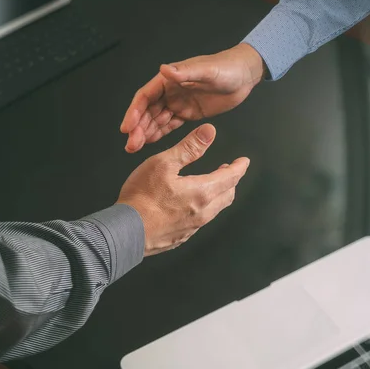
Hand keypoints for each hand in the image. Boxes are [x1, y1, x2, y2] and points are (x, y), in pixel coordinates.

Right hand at [117, 124, 249, 255]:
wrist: (126, 232)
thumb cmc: (141, 198)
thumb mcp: (163, 163)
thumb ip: (189, 148)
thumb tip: (209, 132)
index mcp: (202, 192)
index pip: (230, 178)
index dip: (239, 167)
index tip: (243, 161)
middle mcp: (202, 212)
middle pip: (227, 195)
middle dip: (231, 181)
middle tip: (229, 171)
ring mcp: (192, 227)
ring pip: (215, 209)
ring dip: (219, 195)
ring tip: (212, 185)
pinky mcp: (181, 236)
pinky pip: (201, 221)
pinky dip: (205, 208)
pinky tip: (193, 204)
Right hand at [120, 43, 264, 152]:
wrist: (244, 75)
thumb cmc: (226, 68)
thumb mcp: (207, 70)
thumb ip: (186, 72)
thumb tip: (164, 69)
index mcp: (170, 79)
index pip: (145, 96)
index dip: (134, 112)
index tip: (127, 127)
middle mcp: (170, 91)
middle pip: (147, 111)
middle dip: (138, 127)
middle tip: (131, 144)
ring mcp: (178, 102)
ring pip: (156, 119)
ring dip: (145, 132)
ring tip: (135, 147)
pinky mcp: (188, 113)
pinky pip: (170, 125)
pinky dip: (159, 134)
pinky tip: (150, 143)